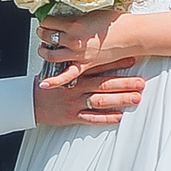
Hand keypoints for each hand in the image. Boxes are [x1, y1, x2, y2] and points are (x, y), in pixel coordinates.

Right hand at [31, 63, 145, 127]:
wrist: (29, 101)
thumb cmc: (46, 84)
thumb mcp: (59, 68)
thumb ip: (76, 62)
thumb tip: (93, 52)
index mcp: (73, 73)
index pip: (97, 66)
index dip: (115, 63)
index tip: (132, 59)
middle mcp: (75, 87)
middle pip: (103, 84)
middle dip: (124, 83)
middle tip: (141, 82)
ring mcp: (74, 103)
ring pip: (100, 101)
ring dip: (119, 99)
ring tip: (136, 98)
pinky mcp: (71, 116)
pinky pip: (91, 118)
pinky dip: (105, 118)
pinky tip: (119, 117)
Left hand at [36, 7, 143, 71]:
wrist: (131, 35)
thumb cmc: (115, 22)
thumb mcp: (92, 12)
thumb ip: (76, 16)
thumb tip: (64, 16)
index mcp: (74, 25)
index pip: (49, 21)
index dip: (44, 19)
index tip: (44, 18)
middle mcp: (73, 41)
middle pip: (47, 37)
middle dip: (42, 32)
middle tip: (43, 30)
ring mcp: (78, 55)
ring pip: (50, 55)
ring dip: (43, 51)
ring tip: (43, 47)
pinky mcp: (84, 65)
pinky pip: (66, 76)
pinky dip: (54, 81)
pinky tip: (43, 84)